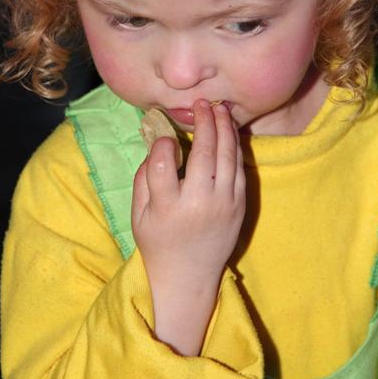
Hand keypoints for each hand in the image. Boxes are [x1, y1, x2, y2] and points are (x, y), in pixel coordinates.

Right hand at [131, 100, 245, 353]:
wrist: (189, 276)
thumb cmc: (158, 241)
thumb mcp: (138, 214)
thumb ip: (145, 177)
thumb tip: (157, 141)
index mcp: (167, 207)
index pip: (164, 163)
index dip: (163, 144)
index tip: (164, 138)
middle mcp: (198, 204)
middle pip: (203, 153)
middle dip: (204, 122)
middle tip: (202, 103)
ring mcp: (223, 204)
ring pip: (226, 156)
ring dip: (224, 128)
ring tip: (219, 109)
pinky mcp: (239, 205)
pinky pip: (238, 168)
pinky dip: (234, 146)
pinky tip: (229, 131)